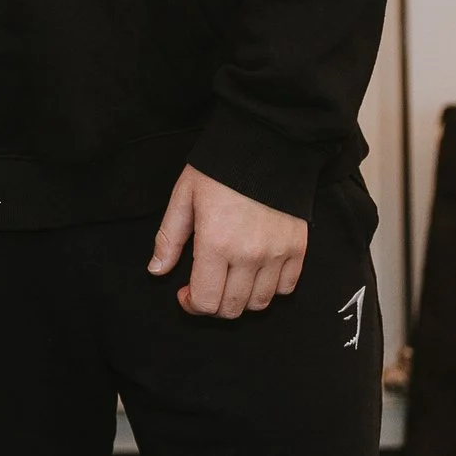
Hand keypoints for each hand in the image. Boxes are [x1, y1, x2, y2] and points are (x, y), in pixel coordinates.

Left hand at [148, 165, 307, 317]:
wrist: (264, 148)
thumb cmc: (218, 171)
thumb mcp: (183, 198)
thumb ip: (169, 239)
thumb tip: (157, 270)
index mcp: (216, 244)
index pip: (206, 301)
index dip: (192, 305)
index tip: (184, 293)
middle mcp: (249, 256)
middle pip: (232, 308)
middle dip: (213, 306)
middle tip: (205, 288)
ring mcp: (277, 255)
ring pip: (260, 303)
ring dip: (241, 300)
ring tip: (229, 280)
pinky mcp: (298, 249)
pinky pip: (286, 288)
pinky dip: (270, 289)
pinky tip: (255, 273)